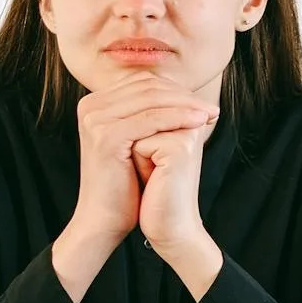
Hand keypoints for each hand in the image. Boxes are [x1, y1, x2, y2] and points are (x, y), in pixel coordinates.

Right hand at [52, 78, 215, 302]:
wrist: (104, 219)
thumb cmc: (125, 185)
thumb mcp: (137, 143)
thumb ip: (150, 116)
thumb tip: (182, 94)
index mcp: (96, 104)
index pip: (142, 84)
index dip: (175, 90)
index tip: (203, 103)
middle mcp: (90, 106)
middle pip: (147, 88)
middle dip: (183, 96)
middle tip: (211, 108)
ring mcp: (95, 119)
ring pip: (151, 101)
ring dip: (185, 105)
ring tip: (210, 114)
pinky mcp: (106, 135)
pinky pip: (151, 119)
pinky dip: (178, 118)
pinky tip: (198, 123)